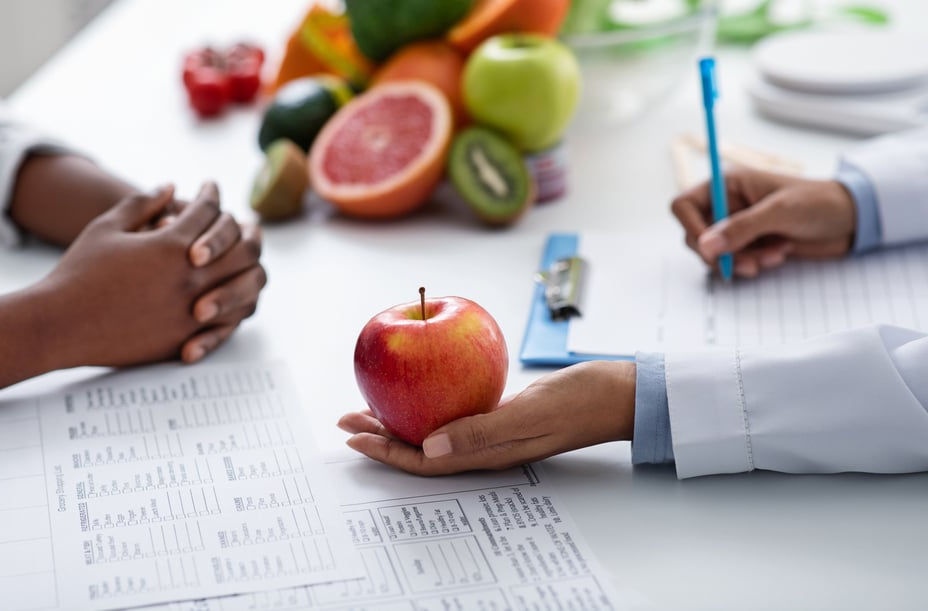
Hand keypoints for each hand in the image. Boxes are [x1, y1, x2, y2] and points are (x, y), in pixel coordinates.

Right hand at [37, 184, 263, 367]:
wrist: (61, 325)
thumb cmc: (78, 273)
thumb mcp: (106, 228)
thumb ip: (142, 204)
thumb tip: (171, 187)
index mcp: (171, 244)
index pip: (209, 211)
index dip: (211, 195)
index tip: (210, 189)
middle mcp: (190, 276)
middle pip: (242, 247)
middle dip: (244, 231)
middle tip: (241, 224)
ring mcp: (193, 310)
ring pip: (245, 284)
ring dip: (248, 267)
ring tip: (244, 258)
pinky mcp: (189, 337)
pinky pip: (231, 320)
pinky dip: (237, 303)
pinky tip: (231, 293)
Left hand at [338, 361, 635, 475]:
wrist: (615, 393)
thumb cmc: (579, 403)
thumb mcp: (529, 415)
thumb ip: (480, 431)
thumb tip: (429, 447)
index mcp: (487, 453)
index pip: (424, 460)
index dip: (385, 452)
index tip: (354, 437)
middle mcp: (484, 445)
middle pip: (420, 446)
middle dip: (380, 436)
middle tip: (346, 420)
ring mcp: (492, 429)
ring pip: (433, 429)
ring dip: (399, 420)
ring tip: (370, 408)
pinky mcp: (500, 411)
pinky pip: (454, 410)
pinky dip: (428, 400)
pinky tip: (419, 387)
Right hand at [670, 169, 856, 277]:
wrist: (851, 220)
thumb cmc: (819, 202)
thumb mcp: (780, 211)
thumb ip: (741, 228)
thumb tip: (705, 246)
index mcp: (727, 186)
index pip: (684, 206)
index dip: (690, 228)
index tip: (709, 248)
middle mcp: (726, 206)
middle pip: (696, 236)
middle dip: (721, 253)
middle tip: (748, 260)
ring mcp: (737, 228)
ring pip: (714, 254)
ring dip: (740, 261)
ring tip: (772, 256)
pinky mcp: (749, 245)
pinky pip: (733, 263)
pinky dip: (752, 265)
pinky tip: (778, 255)